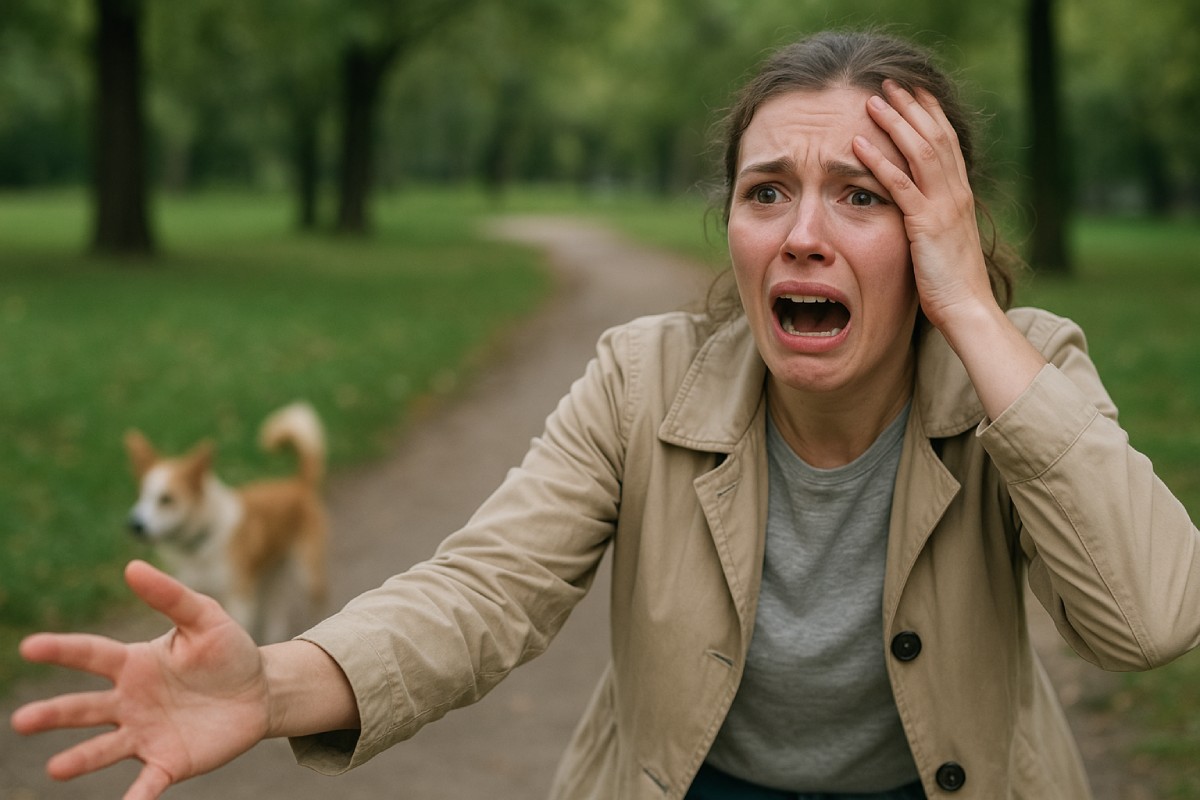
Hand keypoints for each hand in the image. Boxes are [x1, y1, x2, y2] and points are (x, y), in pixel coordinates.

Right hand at [10, 560, 269, 799]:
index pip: (92, 655)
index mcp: (134, 664)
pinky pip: (147, 782)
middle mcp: (130, 702)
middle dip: (53, 714)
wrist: (259, 691)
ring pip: (104, 748)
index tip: (30, 646)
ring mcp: (145, 734)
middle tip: (22, 721)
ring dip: (80, 759)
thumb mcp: (206, 618)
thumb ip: (171, 596)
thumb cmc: (227, 651)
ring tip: (57, 768)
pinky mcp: (169, 761)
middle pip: (85, 708)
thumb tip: (133, 565)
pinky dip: (135, 797)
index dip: (62, 649)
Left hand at [853, 80, 1046, 418]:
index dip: (929, 114)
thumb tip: (917, 209)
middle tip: (890, 82)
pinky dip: (878, 162)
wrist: (968, 309)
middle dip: (912, 106)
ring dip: (894, 123)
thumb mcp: (942, 241)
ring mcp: (943, 207)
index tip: (913, 92)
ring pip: (919, 151)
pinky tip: (858, 145)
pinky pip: (900, 186)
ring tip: (872, 100)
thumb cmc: (951, 283)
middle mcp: (956, 193)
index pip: (946, 141)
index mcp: (960, 195)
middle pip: (935, 136)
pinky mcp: (926, 225)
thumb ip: (931, 218)